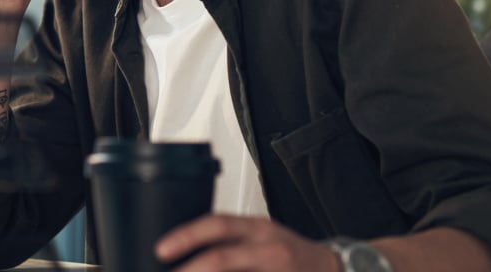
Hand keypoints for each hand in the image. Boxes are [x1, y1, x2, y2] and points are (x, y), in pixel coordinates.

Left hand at [156, 215, 339, 271]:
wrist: (328, 268)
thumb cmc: (288, 252)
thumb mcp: (260, 235)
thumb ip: (229, 240)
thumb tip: (187, 252)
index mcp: (257, 228)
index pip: (217, 224)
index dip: (186, 235)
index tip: (161, 249)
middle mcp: (267, 247)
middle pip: (222, 257)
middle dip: (191, 270)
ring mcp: (274, 269)